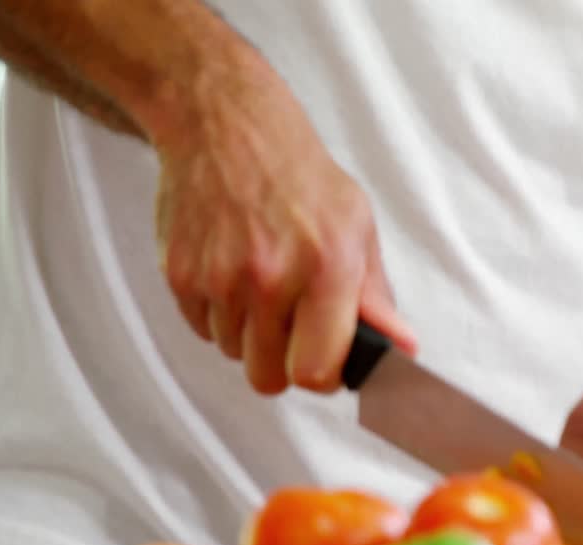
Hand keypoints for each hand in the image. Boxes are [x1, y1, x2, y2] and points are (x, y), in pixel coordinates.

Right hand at [154, 79, 414, 394]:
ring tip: (263, 285)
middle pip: (268, 377)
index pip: (315, 370)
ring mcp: (219, 277)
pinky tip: (234, 273)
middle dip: (284, 363)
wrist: (226, 128)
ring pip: (235, 354)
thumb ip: (376, 297)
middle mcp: (269, 276)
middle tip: (293, 327)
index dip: (322, 378)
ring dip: (251, 335)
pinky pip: (203, 331)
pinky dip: (220, 315)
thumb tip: (402, 348)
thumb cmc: (301, 178)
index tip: (324, 361)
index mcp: (325, 267)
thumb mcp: (357, 227)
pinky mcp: (180, 275)